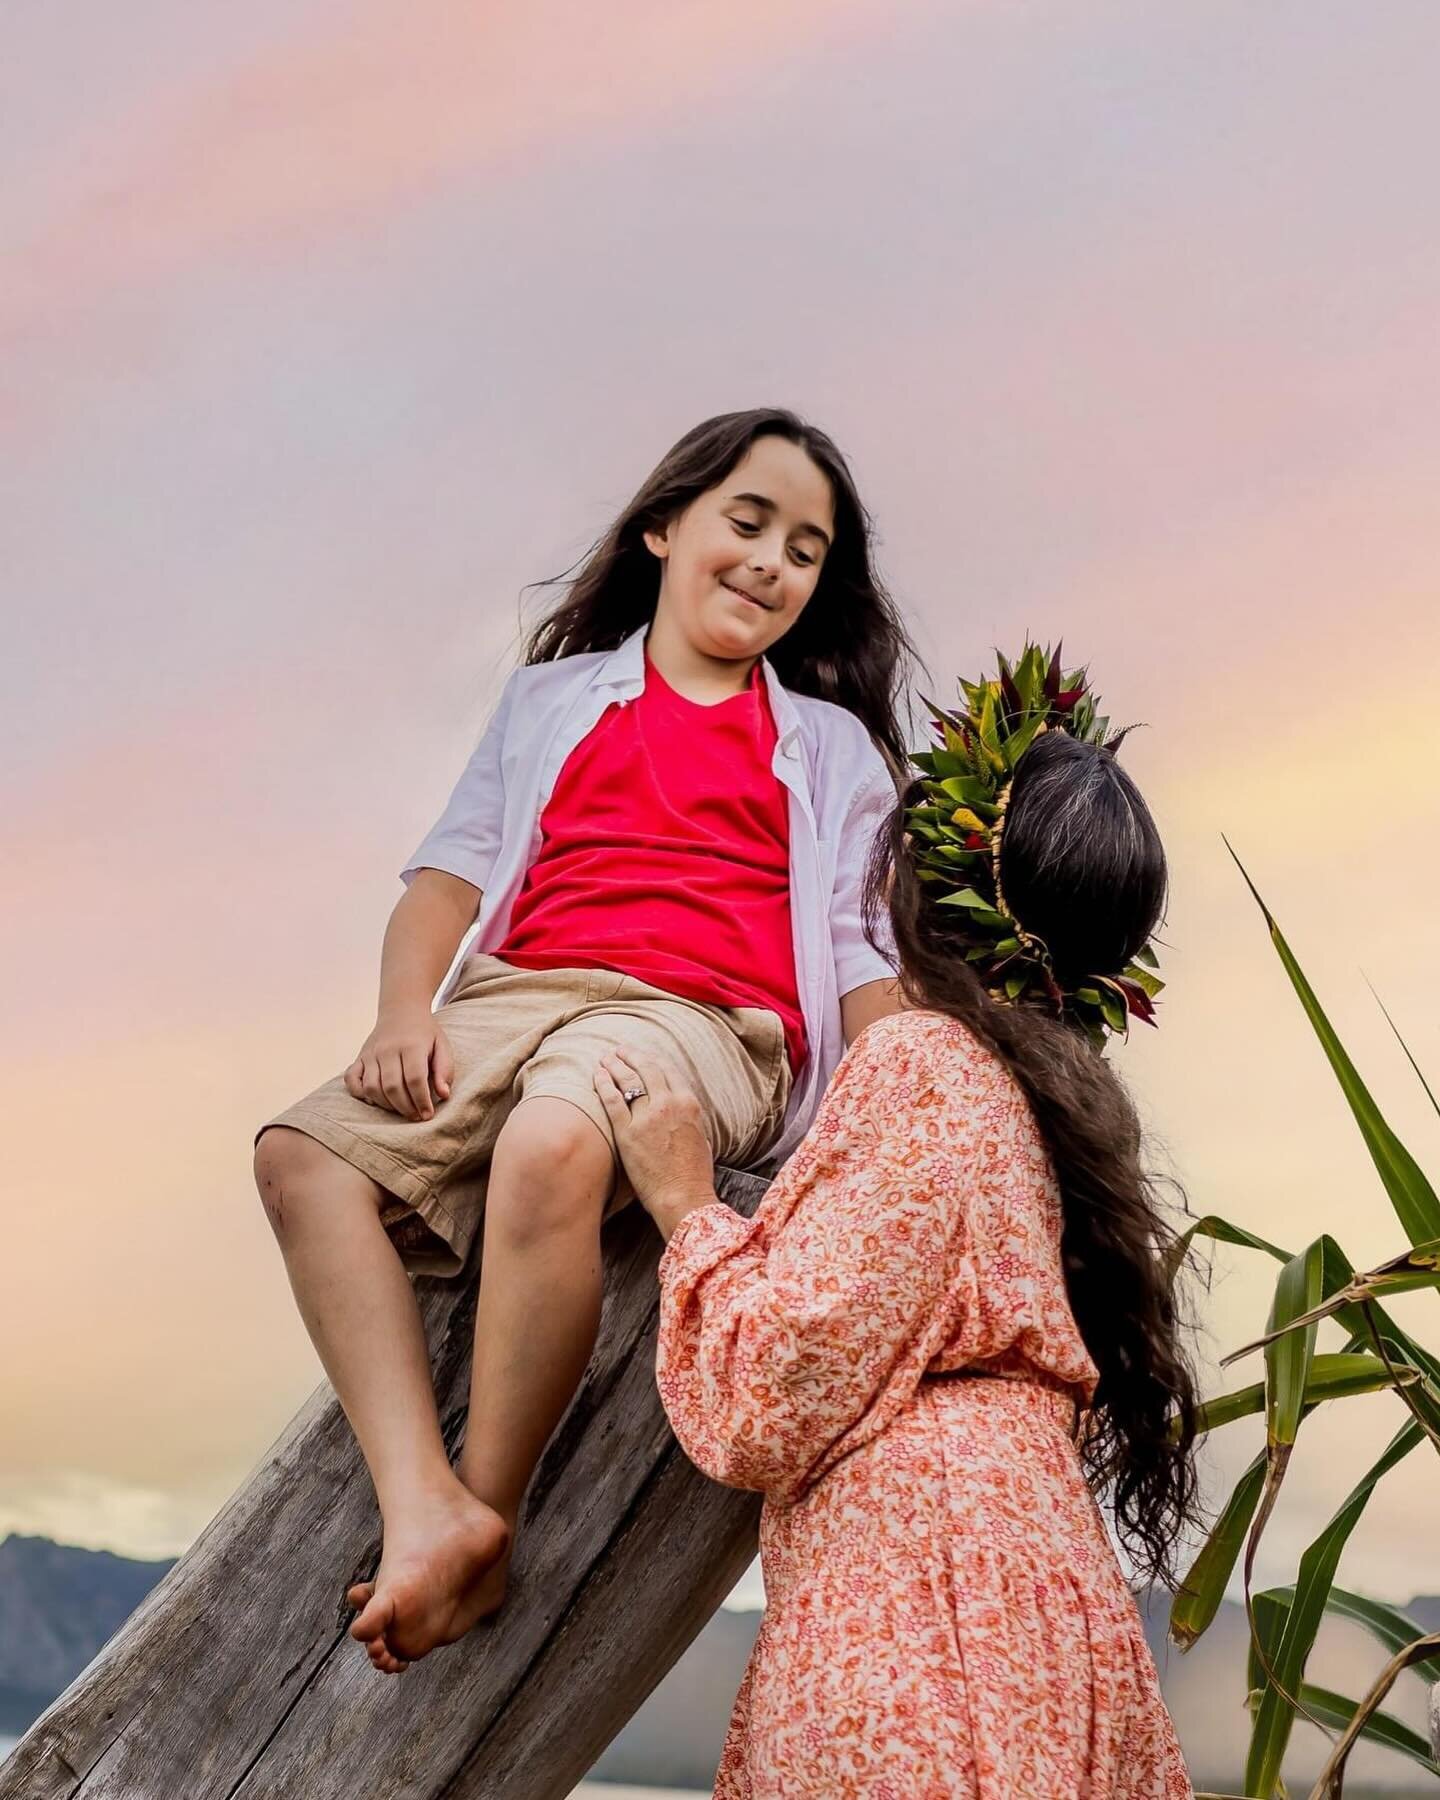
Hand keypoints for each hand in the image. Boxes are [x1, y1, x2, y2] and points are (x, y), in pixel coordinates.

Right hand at [345, 1008, 453, 1119]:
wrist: (401, 1011)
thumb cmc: (425, 1033)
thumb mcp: (442, 1046)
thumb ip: (445, 1070)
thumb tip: (444, 1095)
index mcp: (411, 1046)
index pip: (414, 1079)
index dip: (421, 1101)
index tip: (428, 1115)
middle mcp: (387, 1049)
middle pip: (392, 1087)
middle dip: (405, 1107)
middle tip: (416, 1116)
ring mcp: (370, 1054)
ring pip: (372, 1088)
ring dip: (386, 1105)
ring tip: (401, 1109)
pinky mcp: (359, 1058)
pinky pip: (351, 1080)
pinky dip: (360, 1094)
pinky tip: (376, 1100)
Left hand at [594, 1049, 714, 1222]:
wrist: (683, 1197)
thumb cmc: (693, 1173)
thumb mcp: (701, 1136)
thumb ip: (688, 1118)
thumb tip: (680, 1110)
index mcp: (689, 1103)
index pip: (667, 1070)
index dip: (652, 1059)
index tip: (641, 1055)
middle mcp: (668, 1104)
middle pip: (646, 1068)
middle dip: (631, 1055)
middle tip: (619, 1051)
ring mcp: (646, 1117)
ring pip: (627, 1079)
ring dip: (614, 1065)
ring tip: (605, 1059)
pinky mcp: (627, 1132)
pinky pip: (612, 1100)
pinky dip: (603, 1084)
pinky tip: (597, 1076)